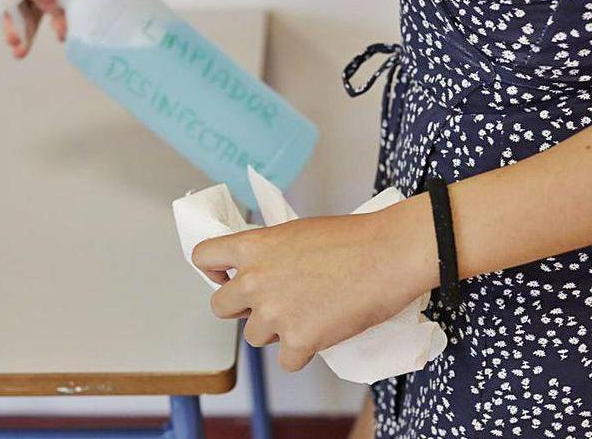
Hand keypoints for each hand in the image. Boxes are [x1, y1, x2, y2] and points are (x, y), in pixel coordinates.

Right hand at [3, 0, 158, 57]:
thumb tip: (39, 5)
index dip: (11, 13)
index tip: (12, 35)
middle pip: (29, 6)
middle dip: (23, 29)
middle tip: (19, 50)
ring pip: (51, 15)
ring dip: (51, 26)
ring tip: (61, 32)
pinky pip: (71, 18)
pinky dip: (68, 27)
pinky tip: (70, 31)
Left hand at [191, 201, 434, 371]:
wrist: (388, 255)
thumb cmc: (352, 239)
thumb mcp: (296, 232)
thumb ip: (269, 253)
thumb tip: (260, 272)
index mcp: (252, 247)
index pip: (203, 257)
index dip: (214, 270)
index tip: (227, 276)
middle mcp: (254, 281)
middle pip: (220, 307)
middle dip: (242, 308)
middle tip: (272, 302)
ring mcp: (274, 314)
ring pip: (255, 336)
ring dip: (276, 331)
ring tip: (308, 313)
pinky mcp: (298, 341)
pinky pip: (286, 360)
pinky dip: (303, 352)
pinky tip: (322, 333)